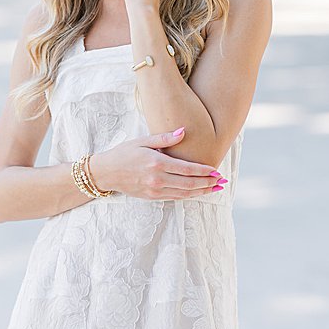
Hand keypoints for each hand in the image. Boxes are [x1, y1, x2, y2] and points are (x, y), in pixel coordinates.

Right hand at [88, 128, 223, 199]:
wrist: (106, 172)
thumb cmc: (123, 153)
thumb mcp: (141, 141)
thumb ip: (163, 138)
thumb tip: (183, 131)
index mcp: (156, 163)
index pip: (187, 169)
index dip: (204, 171)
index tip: (216, 171)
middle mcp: (157, 179)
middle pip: (189, 184)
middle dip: (208, 183)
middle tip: (222, 182)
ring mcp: (155, 190)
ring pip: (184, 193)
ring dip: (202, 192)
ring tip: (215, 189)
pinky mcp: (152, 197)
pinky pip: (175, 197)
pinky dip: (189, 195)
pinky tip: (196, 192)